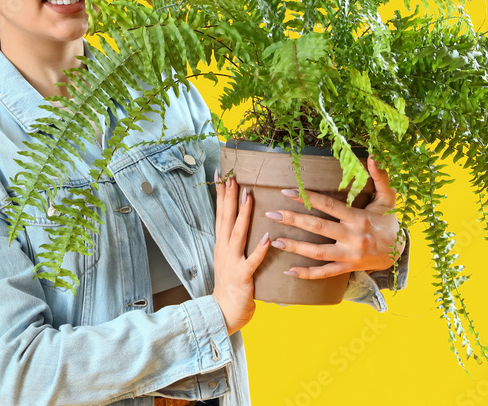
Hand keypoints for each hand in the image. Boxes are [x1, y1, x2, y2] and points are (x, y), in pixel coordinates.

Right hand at [212, 172, 270, 335]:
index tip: (222, 174)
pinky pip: (252, 262)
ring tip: (249, 195)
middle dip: (229, 196)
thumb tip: (245, 220)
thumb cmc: (231, 285)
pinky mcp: (242, 277)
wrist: (222, 313)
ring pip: (237, 234)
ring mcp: (232, 262)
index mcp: (222, 244)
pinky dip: (259, 250)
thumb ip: (236, 240)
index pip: (221, 214)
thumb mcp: (230, 258)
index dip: (221, 194)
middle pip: (226, 218)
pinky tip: (266, 238)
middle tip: (232, 176)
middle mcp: (224, 249)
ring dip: (243, 214)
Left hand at [269, 157, 404, 278]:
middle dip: (293, 220)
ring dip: (295, 247)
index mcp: (359, 218)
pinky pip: (325, 273)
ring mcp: (349, 256)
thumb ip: (380, 177)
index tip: (287, 191)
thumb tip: (374, 156)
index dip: (307, 198)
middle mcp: (352, 238)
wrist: (400, 252)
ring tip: (274, 241)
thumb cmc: (389, 221)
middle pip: (318, 228)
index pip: (328, 206)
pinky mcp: (347, 268)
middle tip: (272, 214)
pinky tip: (289, 271)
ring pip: (317, 253)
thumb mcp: (388, 198)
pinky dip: (307, 274)